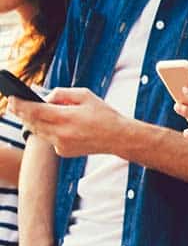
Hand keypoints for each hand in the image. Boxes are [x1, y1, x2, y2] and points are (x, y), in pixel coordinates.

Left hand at [9, 89, 132, 157]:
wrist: (119, 138)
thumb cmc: (104, 115)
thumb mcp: (85, 95)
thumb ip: (62, 93)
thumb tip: (45, 98)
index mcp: (66, 117)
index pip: (34, 110)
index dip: (20, 104)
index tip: (11, 98)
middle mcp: (60, 133)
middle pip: (31, 122)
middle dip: (21, 112)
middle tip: (13, 103)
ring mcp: (61, 145)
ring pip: (37, 131)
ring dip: (32, 121)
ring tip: (26, 111)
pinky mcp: (63, 152)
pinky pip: (48, 138)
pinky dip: (48, 130)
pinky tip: (55, 125)